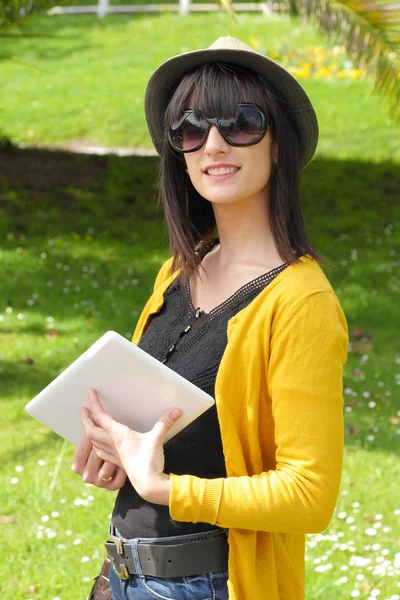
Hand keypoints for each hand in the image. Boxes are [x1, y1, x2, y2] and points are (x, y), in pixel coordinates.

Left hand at [81, 388, 181, 504]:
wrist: (148, 485)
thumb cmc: (150, 462)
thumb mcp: (157, 439)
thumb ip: (165, 423)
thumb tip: (176, 410)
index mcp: (119, 435)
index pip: (101, 417)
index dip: (94, 403)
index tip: (90, 392)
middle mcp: (112, 444)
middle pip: (91, 431)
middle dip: (85, 419)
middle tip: (83, 409)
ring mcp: (114, 455)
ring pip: (94, 442)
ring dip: (89, 432)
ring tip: (90, 424)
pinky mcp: (118, 462)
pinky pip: (101, 452)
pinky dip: (96, 445)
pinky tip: (100, 445)